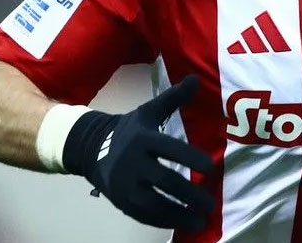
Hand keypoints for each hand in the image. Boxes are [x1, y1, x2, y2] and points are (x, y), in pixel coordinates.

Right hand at [63, 75, 215, 229]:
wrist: (91, 147)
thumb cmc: (130, 129)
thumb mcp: (149, 111)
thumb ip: (173, 98)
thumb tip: (196, 78)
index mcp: (143, 139)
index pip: (170, 149)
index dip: (190, 158)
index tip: (210, 167)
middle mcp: (133, 163)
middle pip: (164, 180)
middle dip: (189, 194)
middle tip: (209, 203)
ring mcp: (125, 184)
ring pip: (153, 204)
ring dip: (177, 214)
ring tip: (199, 221)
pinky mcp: (121, 200)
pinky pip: (143, 214)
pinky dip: (162, 220)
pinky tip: (180, 222)